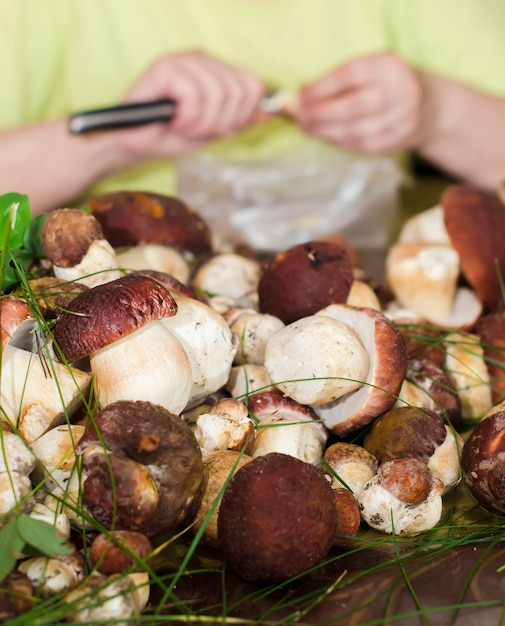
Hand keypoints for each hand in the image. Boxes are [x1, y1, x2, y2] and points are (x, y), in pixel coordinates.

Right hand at [118, 50, 266, 157]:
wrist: (136, 144)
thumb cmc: (171, 135)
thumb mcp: (215, 130)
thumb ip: (241, 119)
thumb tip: (271, 112)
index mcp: (217, 70)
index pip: (254, 85)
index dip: (242, 115)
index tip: (220, 129)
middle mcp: (203, 59)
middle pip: (239, 92)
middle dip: (221, 123)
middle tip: (197, 130)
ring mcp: (184, 60)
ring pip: (218, 94)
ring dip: (202, 123)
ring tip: (184, 127)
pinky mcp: (165, 66)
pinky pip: (194, 96)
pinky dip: (187, 119)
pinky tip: (174, 122)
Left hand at [296, 52, 426, 153]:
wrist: (428, 108)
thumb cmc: (386, 85)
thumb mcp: (370, 69)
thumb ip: (339, 80)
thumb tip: (302, 98)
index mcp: (389, 66)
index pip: (351, 74)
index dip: (322, 86)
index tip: (302, 94)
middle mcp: (399, 92)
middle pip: (355, 106)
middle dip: (322, 113)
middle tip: (301, 117)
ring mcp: (400, 120)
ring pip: (355, 130)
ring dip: (325, 131)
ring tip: (306, 127)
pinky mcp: (395, 142)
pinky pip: (360, 145)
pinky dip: (337, 141)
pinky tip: (323, 135)